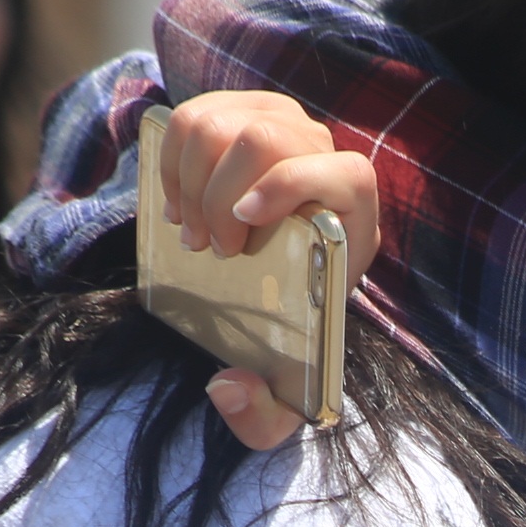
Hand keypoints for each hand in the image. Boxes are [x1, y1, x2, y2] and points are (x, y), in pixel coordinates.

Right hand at [155, 90, 378, 454]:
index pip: (347, 174)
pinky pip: (198, 113)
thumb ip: (262, 414)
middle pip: (271, 137)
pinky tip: (177, 200)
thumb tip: (228, 386)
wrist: (273, 283)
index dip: (293, 186)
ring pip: (226, 120)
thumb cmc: (286, 329)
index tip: (242, 223)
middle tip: (204, 247)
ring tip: (188, 228)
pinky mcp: (241, 112)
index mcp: (353, 219)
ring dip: (190, 178)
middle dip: (220, 193)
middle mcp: (324, 159)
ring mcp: (284, 126)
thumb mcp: (283, 392)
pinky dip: (173, 158)